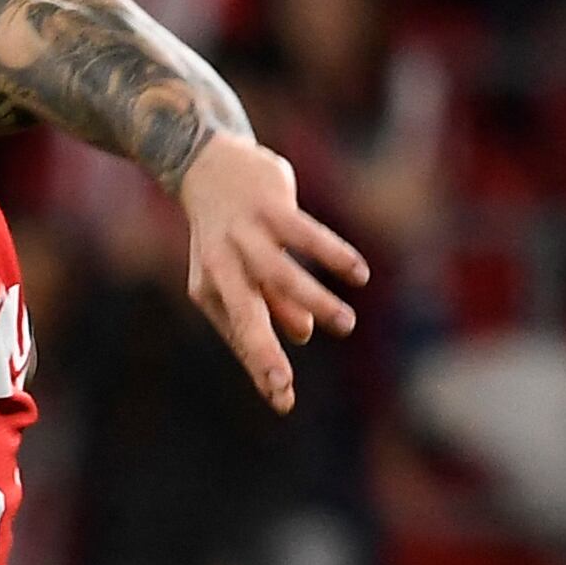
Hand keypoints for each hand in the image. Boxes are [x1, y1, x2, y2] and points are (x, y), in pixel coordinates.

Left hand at [176, 134, 368, 412]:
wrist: (208, 163)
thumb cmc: (229, 229)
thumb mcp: (243, 268)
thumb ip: (270, 301)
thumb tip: (299, 333)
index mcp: (212, 289)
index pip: (240, 335)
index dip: (261, 367)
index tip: (283, 401)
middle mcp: (222, 266)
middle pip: (246, 315)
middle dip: (262, 351)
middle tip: (283, 383)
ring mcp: (245, 235)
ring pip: (279, 275)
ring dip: (313, 301)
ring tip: (345, 324)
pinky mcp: (269, 207)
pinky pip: (305, 234)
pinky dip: (331, 254)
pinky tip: (357, 273)